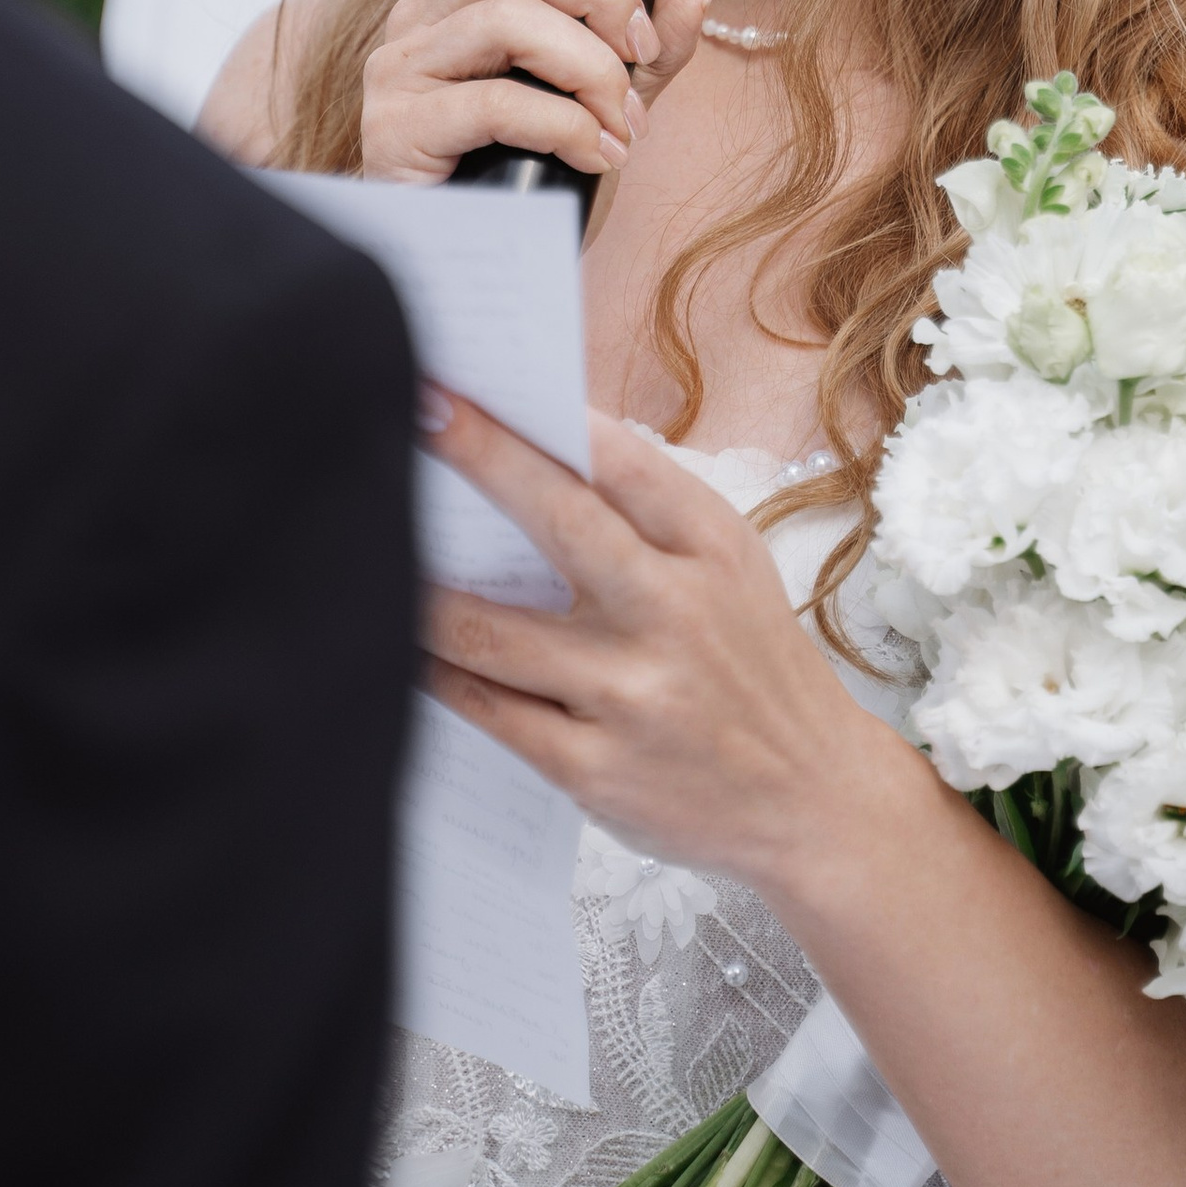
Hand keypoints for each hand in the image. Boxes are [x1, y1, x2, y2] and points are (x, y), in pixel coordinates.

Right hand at [360, 0, 712, 184]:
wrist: (478, 263)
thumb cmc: (536, 170)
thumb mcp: (611, 96)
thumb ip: (652, 43)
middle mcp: (422, 16)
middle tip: (642, 52)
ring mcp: (401, 69)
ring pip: (508, 18)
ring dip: (591, 68)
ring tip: (623, 120)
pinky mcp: (396, 130)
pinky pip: (496, 102)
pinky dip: (566, 125)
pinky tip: (596, 156)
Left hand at [416, 391, 920, 891]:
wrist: (812, 800)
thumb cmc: (753, 667)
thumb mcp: (731, 570)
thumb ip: (651, 514)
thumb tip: (541, 446)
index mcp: (713, 548)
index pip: (621, 461)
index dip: (543, 419)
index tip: (476, 386)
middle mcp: (674, 613)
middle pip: (558, 520)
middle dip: (479, 457)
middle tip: (416, 411)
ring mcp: (631, 694)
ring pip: (491, 630)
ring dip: (422, 586)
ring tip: (373, 541)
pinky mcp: (593, 768)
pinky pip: (488, 709)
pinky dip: (434, 673)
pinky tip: (403, 647)